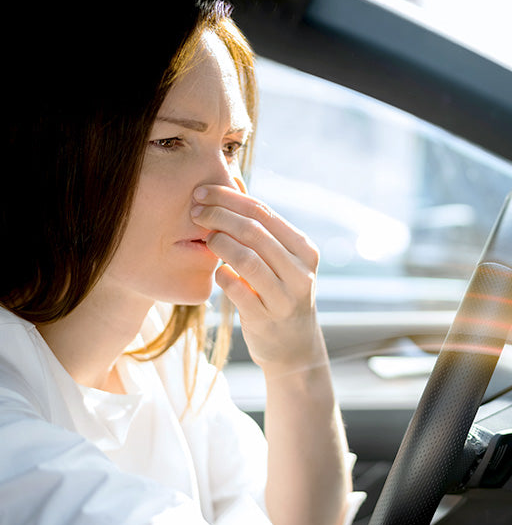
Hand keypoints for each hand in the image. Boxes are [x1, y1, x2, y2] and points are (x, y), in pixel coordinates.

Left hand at [191, 183, 326, 373]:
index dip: (229, 198)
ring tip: (205, 239)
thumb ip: (260, 225)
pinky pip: (238, 290)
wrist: (294, 347)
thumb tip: (233, 178)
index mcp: (304, 250)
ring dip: (219, 243)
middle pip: (255, 231)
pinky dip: (222, 275)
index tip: (201, 192)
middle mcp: (301, 272)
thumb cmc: (280, 293)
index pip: (263, 212)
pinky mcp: (267, 318)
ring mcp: (286, 297)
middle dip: (218, 216)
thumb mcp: (280, 259)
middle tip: (194, 211)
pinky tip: (215, 270)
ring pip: (247, 259)